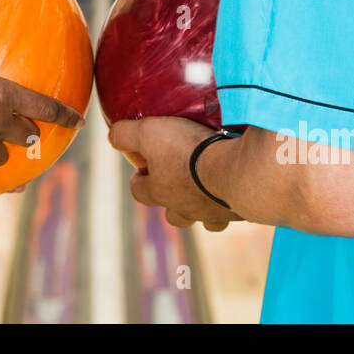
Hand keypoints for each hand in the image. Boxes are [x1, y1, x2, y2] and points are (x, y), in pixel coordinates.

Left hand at [108, 117, 244, 228]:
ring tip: (212, 186)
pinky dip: (233, 203)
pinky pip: (235, 214)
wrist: (236, 172)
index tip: (143, 167)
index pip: (140, 192)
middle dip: (172, 200)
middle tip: (180, 178)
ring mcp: (213, 214)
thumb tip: (112, 137)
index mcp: (160, 191)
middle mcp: (185, 209)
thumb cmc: (189, 152)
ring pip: (205, 220)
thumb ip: (126, 134)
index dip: (139, 180)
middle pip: (173, 216)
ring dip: (204, 207)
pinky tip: (239, 187)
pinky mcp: (240, 213)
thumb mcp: (148, 132)